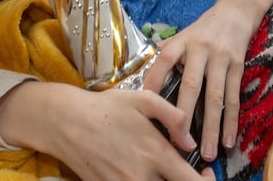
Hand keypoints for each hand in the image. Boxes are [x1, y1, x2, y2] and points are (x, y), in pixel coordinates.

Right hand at [0, 81, 207, 179]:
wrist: (65, 122)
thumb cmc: (106, 108)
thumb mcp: (143, 100)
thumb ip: (174, 117)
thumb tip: (191, 142)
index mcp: (156, 155)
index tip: (207, 172)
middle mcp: (142, 177)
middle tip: (182, 171)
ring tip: (159, 169)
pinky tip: (137, 170)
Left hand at [143, 0, 272, 161]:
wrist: (235, 12)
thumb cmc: (203, 29)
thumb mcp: (181, 35)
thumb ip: (166, 54)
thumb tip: (144, 78)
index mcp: (182, 42)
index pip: (164, 61)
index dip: (154, 81)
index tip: (147, 106)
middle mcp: (200, 49)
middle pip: (191, 85)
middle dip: (184, 115)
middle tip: (179, 141)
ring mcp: (221, 59)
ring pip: (215, 97)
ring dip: (211, 126)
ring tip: (207, 150)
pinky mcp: (238, 66)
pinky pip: (233, 97)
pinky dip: (231, 120)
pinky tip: (227, 139)